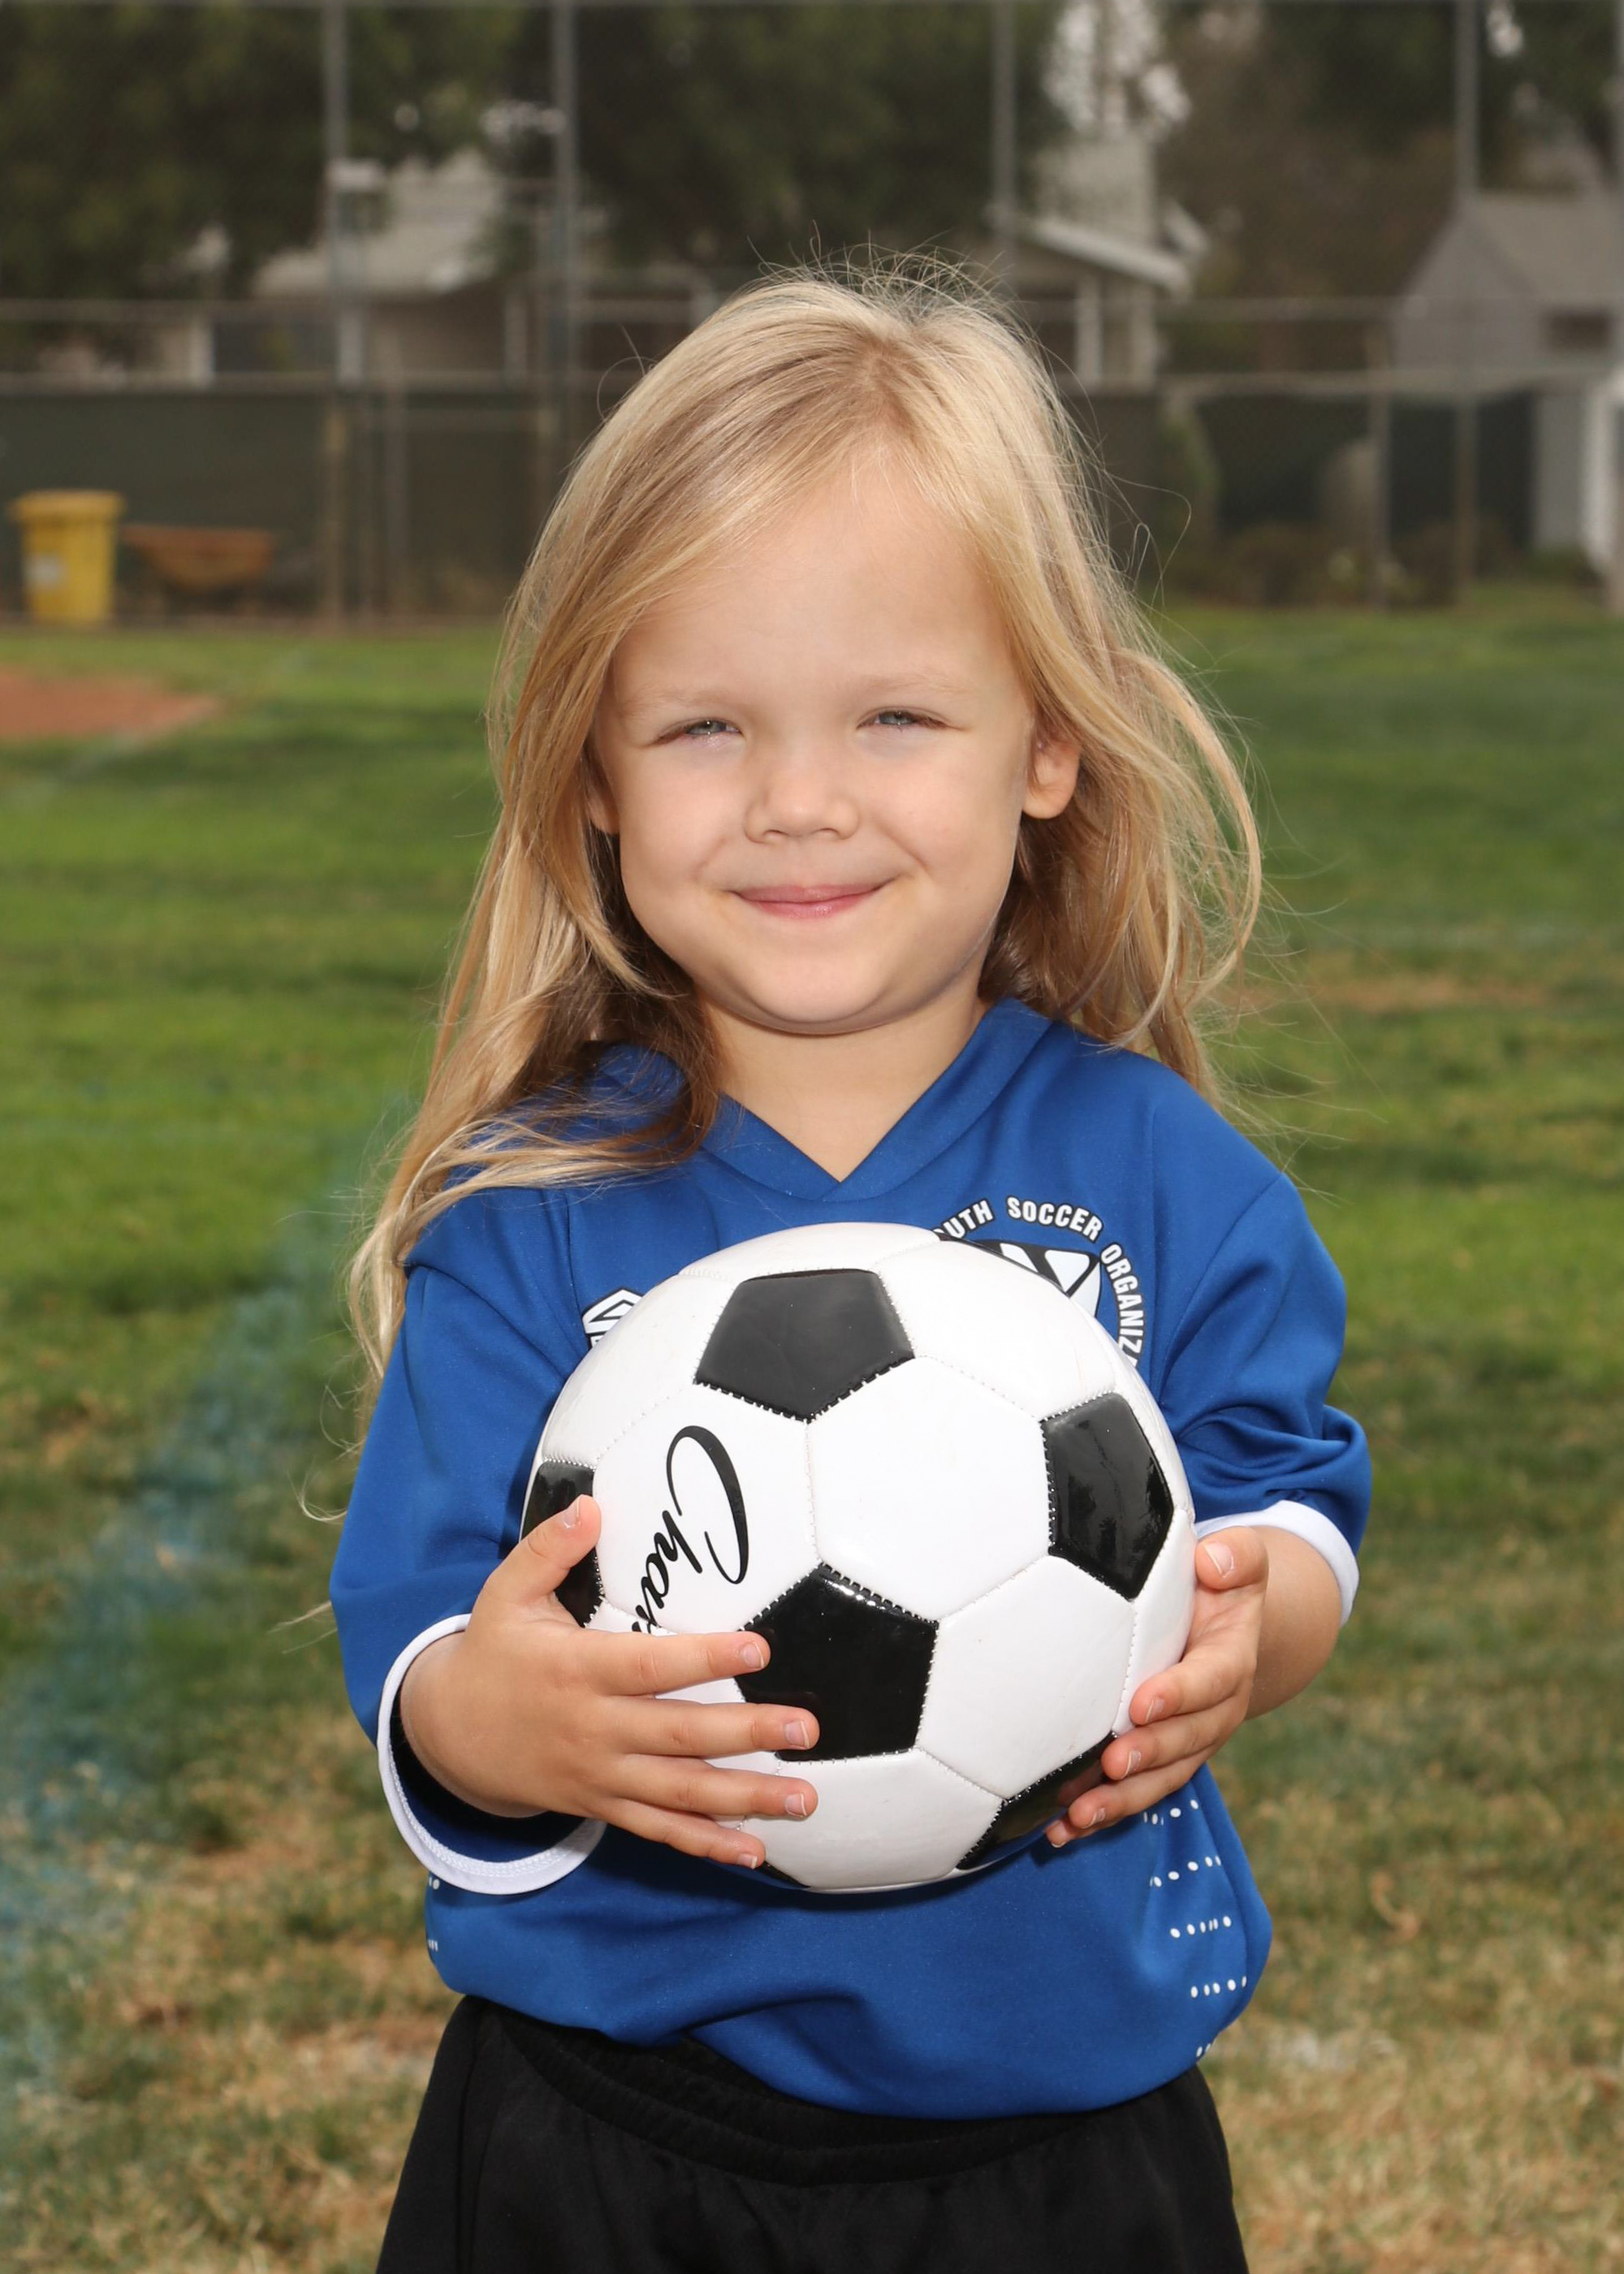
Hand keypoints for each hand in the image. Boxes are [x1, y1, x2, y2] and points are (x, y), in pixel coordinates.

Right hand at [398, 1497, 818, 1868]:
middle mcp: (593, 1728)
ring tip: (804, 1797)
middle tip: (805, 1727)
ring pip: (679, 1792)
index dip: (704, 1659)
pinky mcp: (602, 1804)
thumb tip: (590, 1505)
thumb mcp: (506, 1594)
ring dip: (745, 1797)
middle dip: (746, 1733)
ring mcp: (599, 1774)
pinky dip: (706, 1844)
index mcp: (576, 1670)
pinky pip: (658, 1830)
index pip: (649, 1666)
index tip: (759, 1649)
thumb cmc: (492, 1653)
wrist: (450, 1734)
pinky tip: (755, 1852)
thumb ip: (548, 1550)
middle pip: (678, 1735)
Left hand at [1046, 1529, 1269, 1846]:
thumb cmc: (1219, 1585)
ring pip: (1159, 1780)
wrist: (1226, 1628)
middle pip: (1185, 1742)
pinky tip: (1059, 1832)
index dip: (1179, 1694)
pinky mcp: (1160, 1762)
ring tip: (1077, 1814)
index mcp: (1231, 1662)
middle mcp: (1215, 1713)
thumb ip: (1238, 1557)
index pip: (1210, 1681)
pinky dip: (1100, 1816)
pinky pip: (1135, 1794)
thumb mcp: (1239, 1564)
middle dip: (1148, 1755)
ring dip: (1119, 1800)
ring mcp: (1187, 1744)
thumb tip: (1215, 1559)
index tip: (1141, 1703)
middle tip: (1110, 1763)